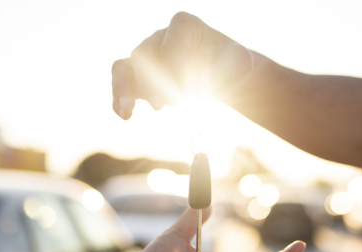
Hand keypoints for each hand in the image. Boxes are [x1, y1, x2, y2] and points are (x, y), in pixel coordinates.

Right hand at [112, 12, 254, 118]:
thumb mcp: (241, 65)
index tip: (189, 91)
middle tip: (170, 103)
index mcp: (185, 26)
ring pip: (126, 67)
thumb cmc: (232, 68)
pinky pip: (122, 82)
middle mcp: (161, 37)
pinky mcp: (141, 77)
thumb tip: (226, 72)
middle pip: (145, 54)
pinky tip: (124, 115)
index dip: (176, 65)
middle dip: (154, 81)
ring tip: (127, 110)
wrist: (222, 78)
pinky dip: (120, 98)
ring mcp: (148, 56)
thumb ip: (235, 65)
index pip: (171, 40)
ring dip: (124, 89)